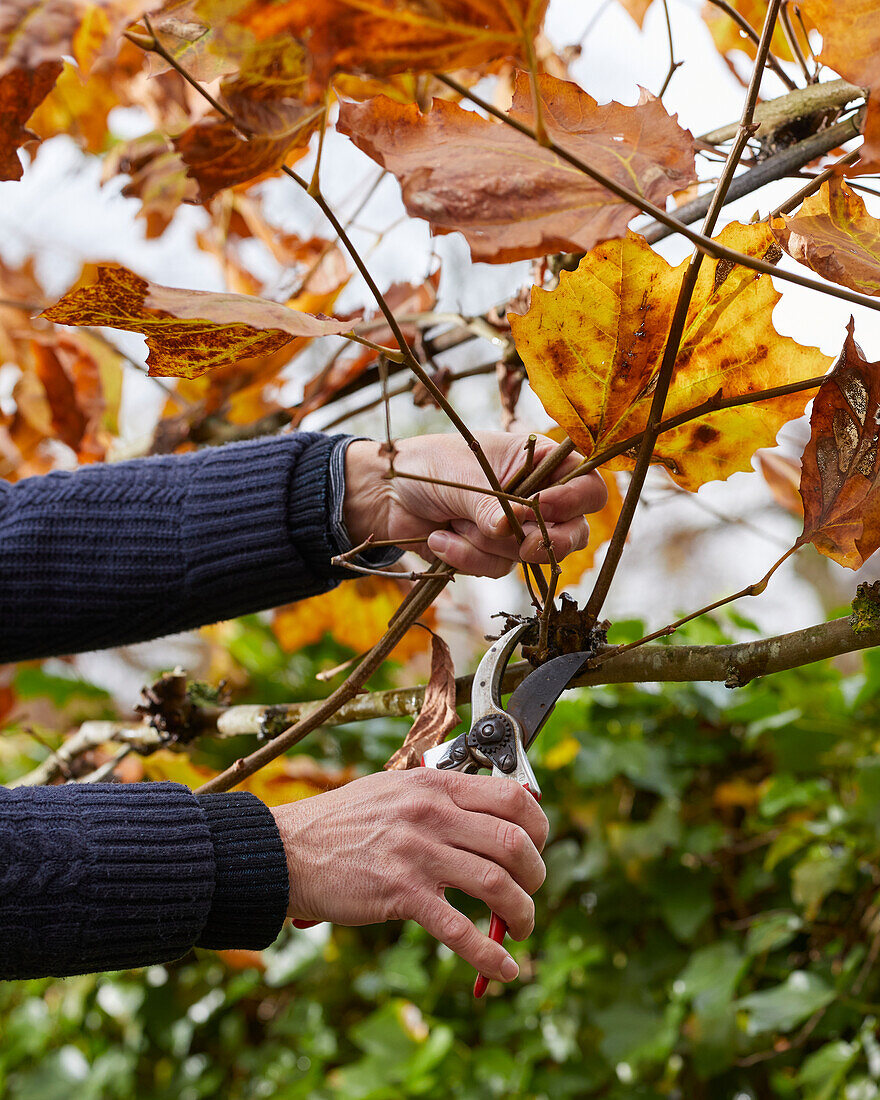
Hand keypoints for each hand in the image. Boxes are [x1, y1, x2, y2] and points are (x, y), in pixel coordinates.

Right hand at [270, 768, 547, 983]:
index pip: (513, 798)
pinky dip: (488, 954)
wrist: (288, 850)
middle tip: (530, 892)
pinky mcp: (401, 893)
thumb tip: (488, 820)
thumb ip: (440, 801)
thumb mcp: (395, 792)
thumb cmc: (341, 823)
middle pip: (514, 843)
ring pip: (497, 885)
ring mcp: (418, 853)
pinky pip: (459, 929)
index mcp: (435, 786)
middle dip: (536, 875)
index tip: (538, 848)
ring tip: (518, 928)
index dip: (539, 827)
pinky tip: (503, 969)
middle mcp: (432, 814)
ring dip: (521, 914)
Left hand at [342, 431, 606, 576]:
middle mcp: (538, 497)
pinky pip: (497, 568)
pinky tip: (440, 539)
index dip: (575, 500)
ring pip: (531, 555)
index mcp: (540, 462)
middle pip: (574, 531)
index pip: (587, 485)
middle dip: (546, 541)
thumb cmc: (428, 467)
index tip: (544, 506)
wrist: (385, 495)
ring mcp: (517, 529)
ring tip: (453, 522)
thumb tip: (510, 531)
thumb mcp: (463, 475)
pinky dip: (466, 557)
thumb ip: (491, 503)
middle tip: (522, 542)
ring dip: (487, 544)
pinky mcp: (493, 554)